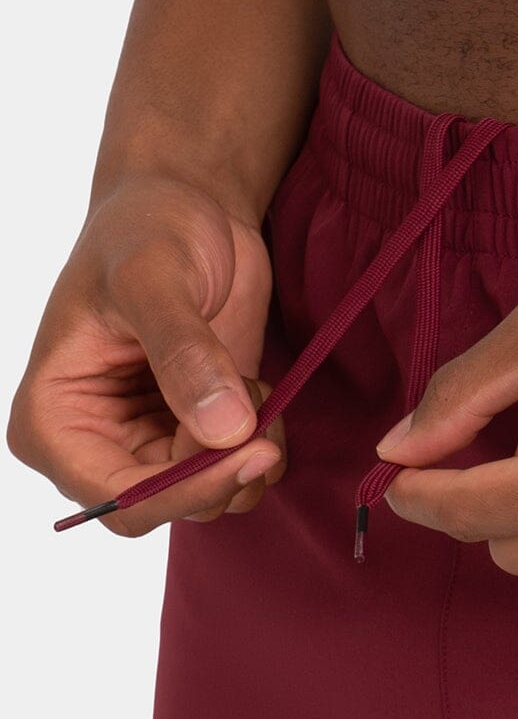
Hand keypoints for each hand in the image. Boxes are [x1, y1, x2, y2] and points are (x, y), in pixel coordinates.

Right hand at [9, 175, 284, 535]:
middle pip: (170, 508)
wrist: (187, 209)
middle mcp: (95, 449)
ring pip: (212, 500)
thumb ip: (183, 353)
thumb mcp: (154, 278)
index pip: (119, 502)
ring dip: (249, 452)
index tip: (247, 450)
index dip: (185, 492)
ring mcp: (147, 451)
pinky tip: (254, 388)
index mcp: (53, 423)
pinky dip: (263, 445)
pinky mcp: (194, 443)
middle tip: (257, 403)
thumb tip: (223, 428)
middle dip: (224, 467)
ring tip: (245, 379)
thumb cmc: (147, 229)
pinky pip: (239, 479)